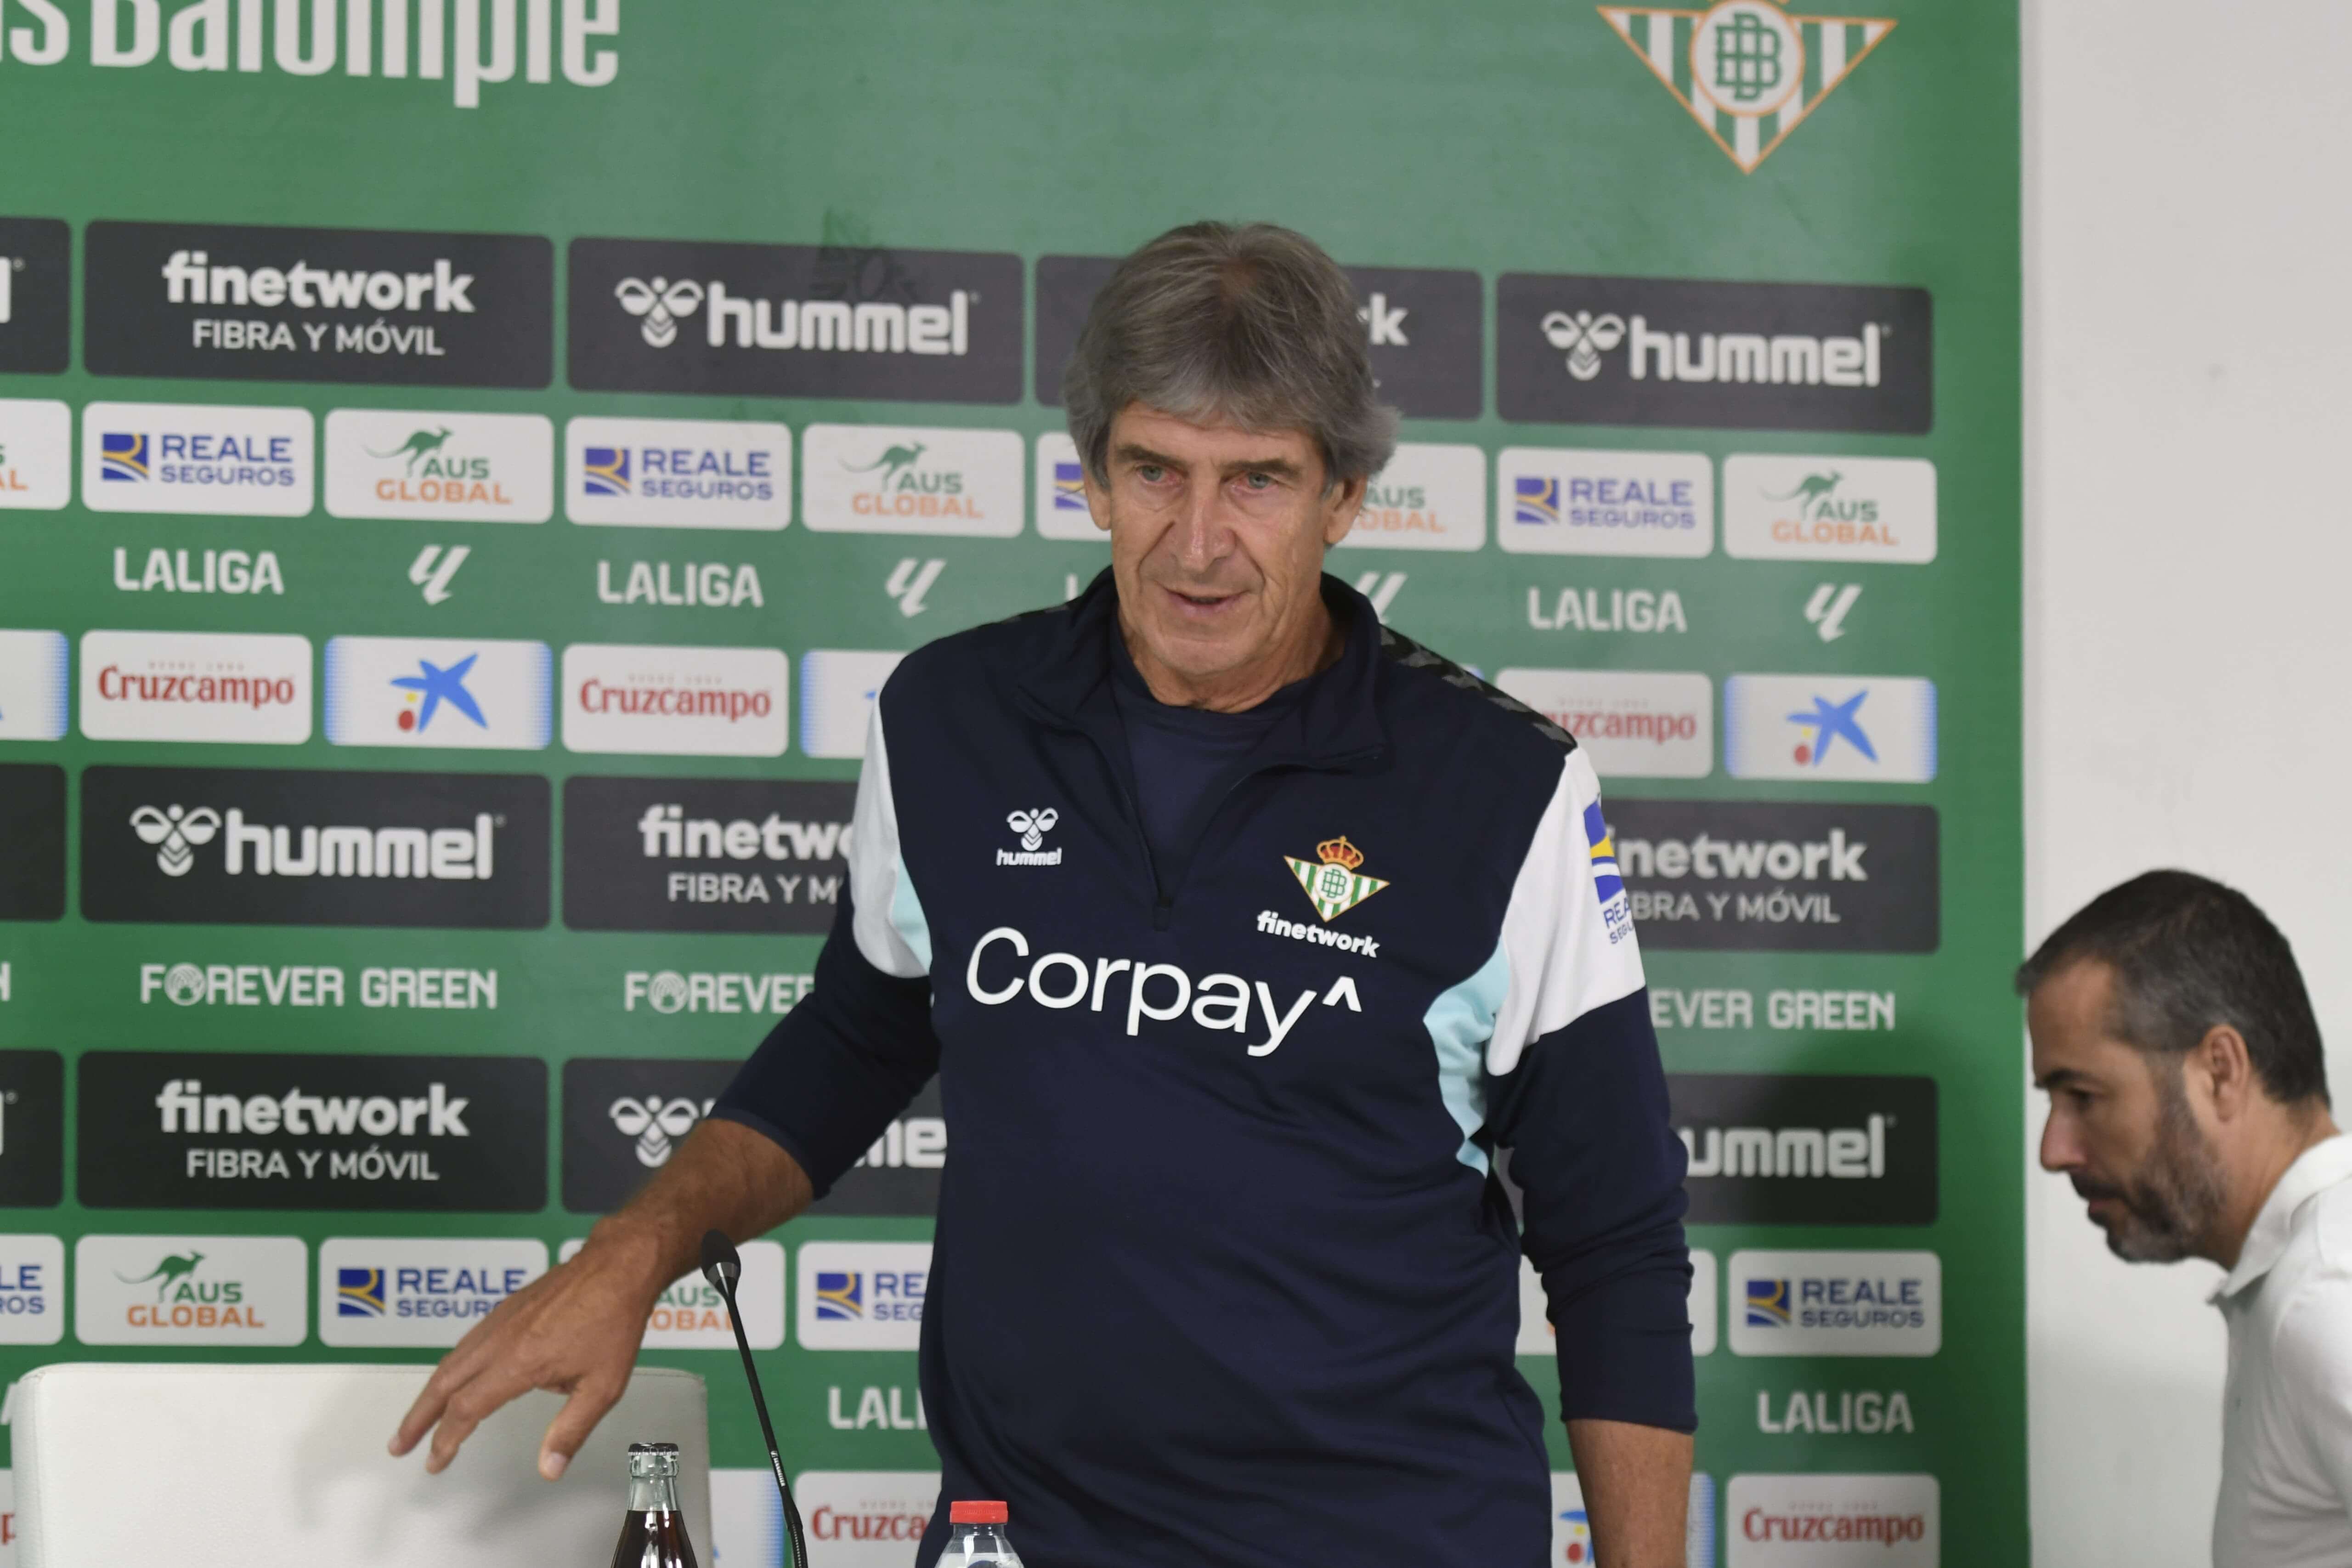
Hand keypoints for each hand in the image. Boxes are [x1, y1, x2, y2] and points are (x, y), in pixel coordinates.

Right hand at [389, 1224, 666, 1480]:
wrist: (617, 1266)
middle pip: (443, 1384)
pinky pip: (467, 1341)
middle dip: (418, 1418)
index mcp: (518, 1363)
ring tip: (418, 1417)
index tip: (434, 1463)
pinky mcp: (507, 1307)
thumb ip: (571, 1430)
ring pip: (452, 1360)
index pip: (467, 1409)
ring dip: (429, 1392)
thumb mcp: (602, 1386)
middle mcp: (499, 1340)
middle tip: (399, 1445)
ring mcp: (500, 1320)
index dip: (446, 1439)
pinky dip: (450, 1366)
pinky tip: (453, 1375)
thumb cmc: (613, 1323)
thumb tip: (549, 1469)